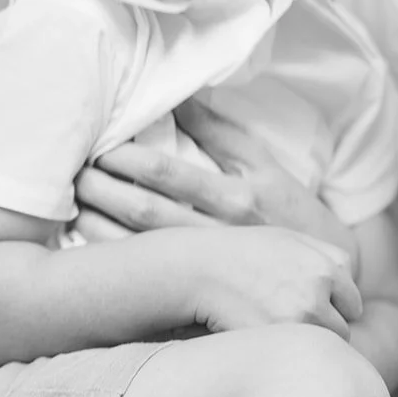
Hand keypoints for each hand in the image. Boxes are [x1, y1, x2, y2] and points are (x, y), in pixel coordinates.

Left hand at [73, 100, 357, 268]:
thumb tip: (178, 96)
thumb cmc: (290, 212)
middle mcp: (221, 237)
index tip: (96, 143)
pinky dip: (117, 265)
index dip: (124, 157)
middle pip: (142, 212)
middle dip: (99, 190)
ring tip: (69, 208)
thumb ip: (221, 132)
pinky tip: (89, 251)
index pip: (166, 173)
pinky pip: (149, 283)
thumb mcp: (265, 166)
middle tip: (70, 174)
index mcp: (237, 199)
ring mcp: (210, 274)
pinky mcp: (205, 300)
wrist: (328, 279)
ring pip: (137, 250)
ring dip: (96, 228)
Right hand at [185, 226, 362, 338]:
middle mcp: (316, 294)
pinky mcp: (275, 342)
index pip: (353, 303)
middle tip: (292, 320)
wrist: (199, 269)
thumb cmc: (244, 252)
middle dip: (324, 328)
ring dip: (308, 343)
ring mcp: (296, 321)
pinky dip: (288, 355)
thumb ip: (327, 256)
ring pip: (321, 348)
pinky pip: (298, 358)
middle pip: (343, 330)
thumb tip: (353, 277)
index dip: (334, 307)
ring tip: (279, 330)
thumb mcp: (290, 239)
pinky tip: (268, 340)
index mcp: (326, 268)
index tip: (312, 305)